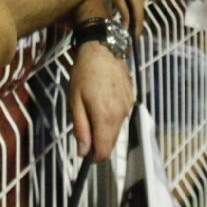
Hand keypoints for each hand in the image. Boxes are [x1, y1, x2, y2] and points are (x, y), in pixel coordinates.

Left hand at [68, 41, 134, 159]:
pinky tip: (103, 100)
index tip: (85, 152)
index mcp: (105, 118)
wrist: (102, 49)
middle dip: (98, 141)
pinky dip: (112, 115)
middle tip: (85, 126)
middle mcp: (121, 115)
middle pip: (112, 142)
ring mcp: (128, 106)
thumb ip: (81, 128)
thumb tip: (83, 152)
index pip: (104, 151)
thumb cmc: (84, 74)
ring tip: (93, 108)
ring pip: (117, 129)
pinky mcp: (132, 98)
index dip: (94, 157)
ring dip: (105, 127)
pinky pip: (121, 116)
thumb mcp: (75, 101)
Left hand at [109, 0, 148, 32]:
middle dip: (136, 23)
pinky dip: (134, 6)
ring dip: (135, 14)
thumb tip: (126, 26)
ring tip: (129, 25)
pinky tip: (129, 12)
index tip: (135, 38)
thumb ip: (123, 11)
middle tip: (131, 34)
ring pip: (140, 5)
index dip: (137, 28)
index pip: (139, 16)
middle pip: (141, 11)